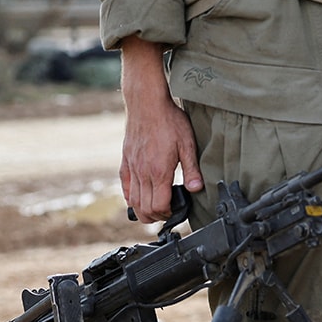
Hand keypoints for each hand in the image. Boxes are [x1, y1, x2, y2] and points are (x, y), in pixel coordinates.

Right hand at [118, 36, 202, 221]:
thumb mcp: (188, 144)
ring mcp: (132, 168)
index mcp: (158, 171)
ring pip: (132, 201)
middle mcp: (142, 173)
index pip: (158, 205)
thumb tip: (196, 189)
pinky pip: (125, 187)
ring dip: (143, 211)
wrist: (146, 104)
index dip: (167, 213)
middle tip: (168, 213)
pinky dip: (131, 198)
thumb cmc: (170, 121)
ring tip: (156, 210)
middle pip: (144, 208)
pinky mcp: (125, 162)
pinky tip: (140, 198)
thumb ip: (192, 169)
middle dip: (156, 217)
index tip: (176, 211)